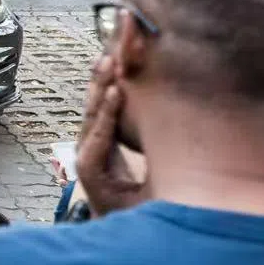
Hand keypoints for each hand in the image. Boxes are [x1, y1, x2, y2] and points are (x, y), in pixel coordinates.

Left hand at [77, 54, 146, 216]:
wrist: (114, 216)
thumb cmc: (134, 215)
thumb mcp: (147, 207)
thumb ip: (158, 190)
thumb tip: (176, 183)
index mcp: (93, 169)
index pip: (98, 137)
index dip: (107, 114)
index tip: (115, 90)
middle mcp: (87, 149)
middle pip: (93, 112)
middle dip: (102, 83)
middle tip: (112, 56)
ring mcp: (92, 138)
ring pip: (97, 102)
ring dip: (106, 75)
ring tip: (114, 48)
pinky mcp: (102, 131)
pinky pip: (106, 101)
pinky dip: (113, 79)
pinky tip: (121, 58)